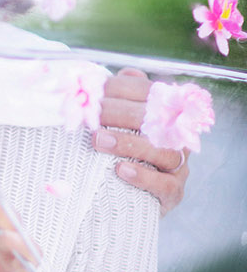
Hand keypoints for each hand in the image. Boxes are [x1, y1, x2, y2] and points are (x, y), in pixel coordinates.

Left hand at [94, 68, 188, 215]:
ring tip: (100, 141)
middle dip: (121, 114)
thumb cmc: (125, 154)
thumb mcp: (122, 125)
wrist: (130, 198)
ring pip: (163, 151)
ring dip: (128, 144)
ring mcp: (178, 166)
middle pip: (156, 120)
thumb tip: (127, 73)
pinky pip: (165, 184)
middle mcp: (178, 138)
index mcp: (167, 115)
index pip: (150, 93)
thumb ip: (125, 99)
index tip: (94, 91)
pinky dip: (143, 176)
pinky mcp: (174, 192)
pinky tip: (120, 170)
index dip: (122, 89)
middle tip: (92, 116)